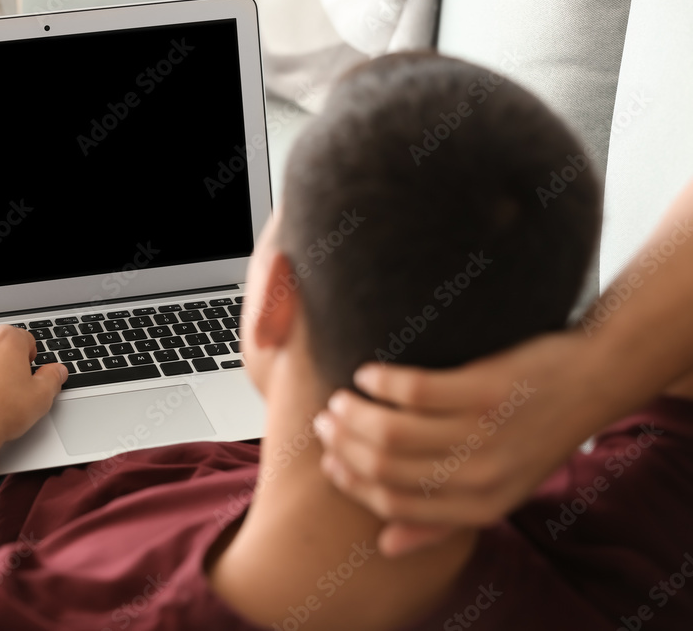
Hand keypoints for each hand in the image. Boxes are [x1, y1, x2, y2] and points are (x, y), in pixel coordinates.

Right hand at [314, 329, 611, 556]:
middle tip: (326, 420)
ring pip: (392, 429)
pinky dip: (380, 381)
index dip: (352, 481)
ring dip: (354, 412)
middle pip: (386, 465)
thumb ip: (441, 521)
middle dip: (344, 442)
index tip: (328, 458)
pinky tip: (369, 373)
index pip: (392, 503)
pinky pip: (413, 389)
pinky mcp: (487, 390)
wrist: (591, 382)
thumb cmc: (535, 434)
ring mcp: (485, 432)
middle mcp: (482, 475)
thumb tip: (384, 544)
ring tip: (341, 397)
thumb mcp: (498, 490)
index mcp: (481, 506)